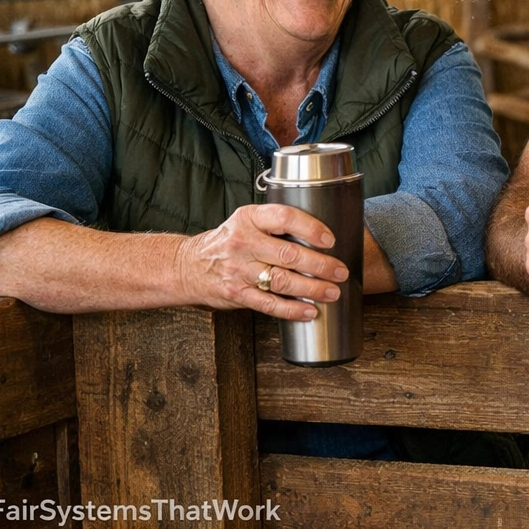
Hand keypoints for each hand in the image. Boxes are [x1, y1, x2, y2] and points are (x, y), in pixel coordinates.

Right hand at [174, 204, 347, 320]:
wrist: (187, 266)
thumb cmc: (227, 241)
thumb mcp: (246, 221)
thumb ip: (275, 225)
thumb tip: (320, 235)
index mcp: (249, 219)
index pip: (284, 218)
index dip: (310, 228)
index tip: (330, 240)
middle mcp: (243, 243)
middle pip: (289, 254)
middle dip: (320, 265)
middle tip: (341, 271)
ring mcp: (239, 270)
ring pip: (283, 281)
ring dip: (312, 288)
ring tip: (332, 292)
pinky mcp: (237, 294)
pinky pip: (269, 304)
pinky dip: (292, 310)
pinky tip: (309, 311)